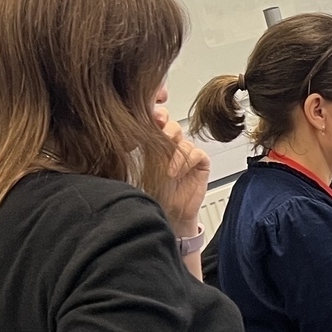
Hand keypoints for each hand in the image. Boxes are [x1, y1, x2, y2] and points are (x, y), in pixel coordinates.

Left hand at [154, 112, 211, 236]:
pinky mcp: (200, 164)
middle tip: (162, 137)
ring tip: (168, 171)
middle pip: (173, 126)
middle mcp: (173, 147)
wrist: (169, 214)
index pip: (158, 121)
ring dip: (176, 154)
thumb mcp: (144, 169)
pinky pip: (197, 154)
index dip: (157, 116)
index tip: (151, 118)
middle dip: (167, 130)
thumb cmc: (155, 194)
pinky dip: (187, 161)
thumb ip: (142, 150)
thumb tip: (131, 134)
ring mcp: (187, 155)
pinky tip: (177, 172)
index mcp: (156, 144)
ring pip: (185, 141)